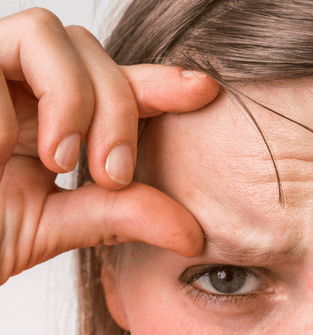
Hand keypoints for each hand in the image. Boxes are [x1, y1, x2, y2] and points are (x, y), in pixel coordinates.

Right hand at [0, 8, 219, 284]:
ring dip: (86, 99)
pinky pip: (20, 42)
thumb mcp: (54, 226)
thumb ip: (120, 216)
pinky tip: (37, 149)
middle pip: (97, 56)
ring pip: (60, 36)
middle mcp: (20, 91)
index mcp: (47, 124)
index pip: (114, 89)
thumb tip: (193, 232)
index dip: (160, 84)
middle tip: (115, 172)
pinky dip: (50, 95)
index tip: (206, 92)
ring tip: (75, 162)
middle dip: (123, 108)